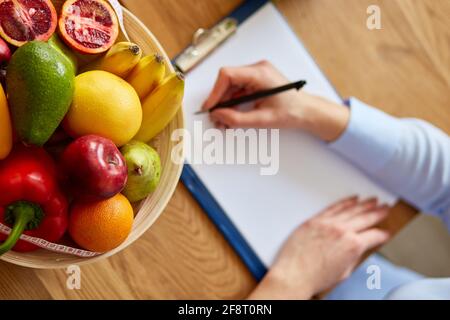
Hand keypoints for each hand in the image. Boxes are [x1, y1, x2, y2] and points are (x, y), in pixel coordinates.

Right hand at [203, 61, 349, 141]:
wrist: (306, 112)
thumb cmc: (292, 112)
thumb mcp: (263, 119)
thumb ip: (237, 118)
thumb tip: (218, 115)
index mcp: (260, 73)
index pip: (228, 75)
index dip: (215, 91)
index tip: (210, 106)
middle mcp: (257, 70)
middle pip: (227, 81)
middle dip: (219, 101)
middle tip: (216, 118)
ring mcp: (256, 75)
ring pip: (230, 87)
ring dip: (225, 104)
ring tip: (223, 122)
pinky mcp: (256, 82)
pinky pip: (237, 90)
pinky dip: (232, 104)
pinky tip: (231, 117)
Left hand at [248, 196, 390, 299]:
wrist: (293, 274)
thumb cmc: (315, 277)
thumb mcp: (344, 272)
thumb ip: (354, 256)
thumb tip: (359, 248)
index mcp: (353, 245)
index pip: (374, 236)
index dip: (383, 234)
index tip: (386, 233)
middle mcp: (341, 231)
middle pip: (365, 218)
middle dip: (378, 212)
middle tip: (386, 208)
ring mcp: (327, 223)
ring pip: (351, 209)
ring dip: (364, 204)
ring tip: (374, 200)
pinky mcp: (315, 220)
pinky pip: (333, 207)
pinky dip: (345, 202)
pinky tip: (353, 199)